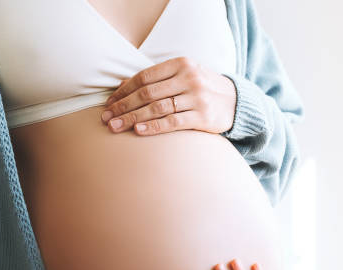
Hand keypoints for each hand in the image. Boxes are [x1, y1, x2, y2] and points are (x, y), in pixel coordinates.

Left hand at [100, 56, 236, 135]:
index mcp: (181, 64)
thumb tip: (123, 84)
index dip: (124, 91)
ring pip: (157, 108)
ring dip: (132, 118)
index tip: (109, 103)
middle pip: (147, 93)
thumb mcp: (184, 75)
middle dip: (123, 106)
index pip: (144, 77)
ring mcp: (197, 98)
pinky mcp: (203, 116)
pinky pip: (173, 122)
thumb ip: (158, 79)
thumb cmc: (204, 89)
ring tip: (115, 127)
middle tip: (106, 118)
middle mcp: (189, 78)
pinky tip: (138, 131)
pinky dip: (153, 127)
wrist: (237, 102)